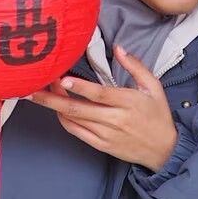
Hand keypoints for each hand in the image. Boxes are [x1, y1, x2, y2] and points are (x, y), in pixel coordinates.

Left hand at [29, 47, 178, 171]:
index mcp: (128, 102)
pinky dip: (64, 120)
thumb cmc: (158, 115)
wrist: (164, 150)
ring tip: (42, 93)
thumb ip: (135, 66)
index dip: (79, 87)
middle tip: (33, 89)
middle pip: (77, 109)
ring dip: (55, 107)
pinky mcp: (101, 145)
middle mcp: (114, 120)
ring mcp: (105, 135)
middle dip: (52, 99)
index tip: (62, 79)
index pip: (99, 94)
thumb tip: (118, 48)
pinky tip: (57, 108)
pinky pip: (76, 132)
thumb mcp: (154, 87)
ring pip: (73, 120)